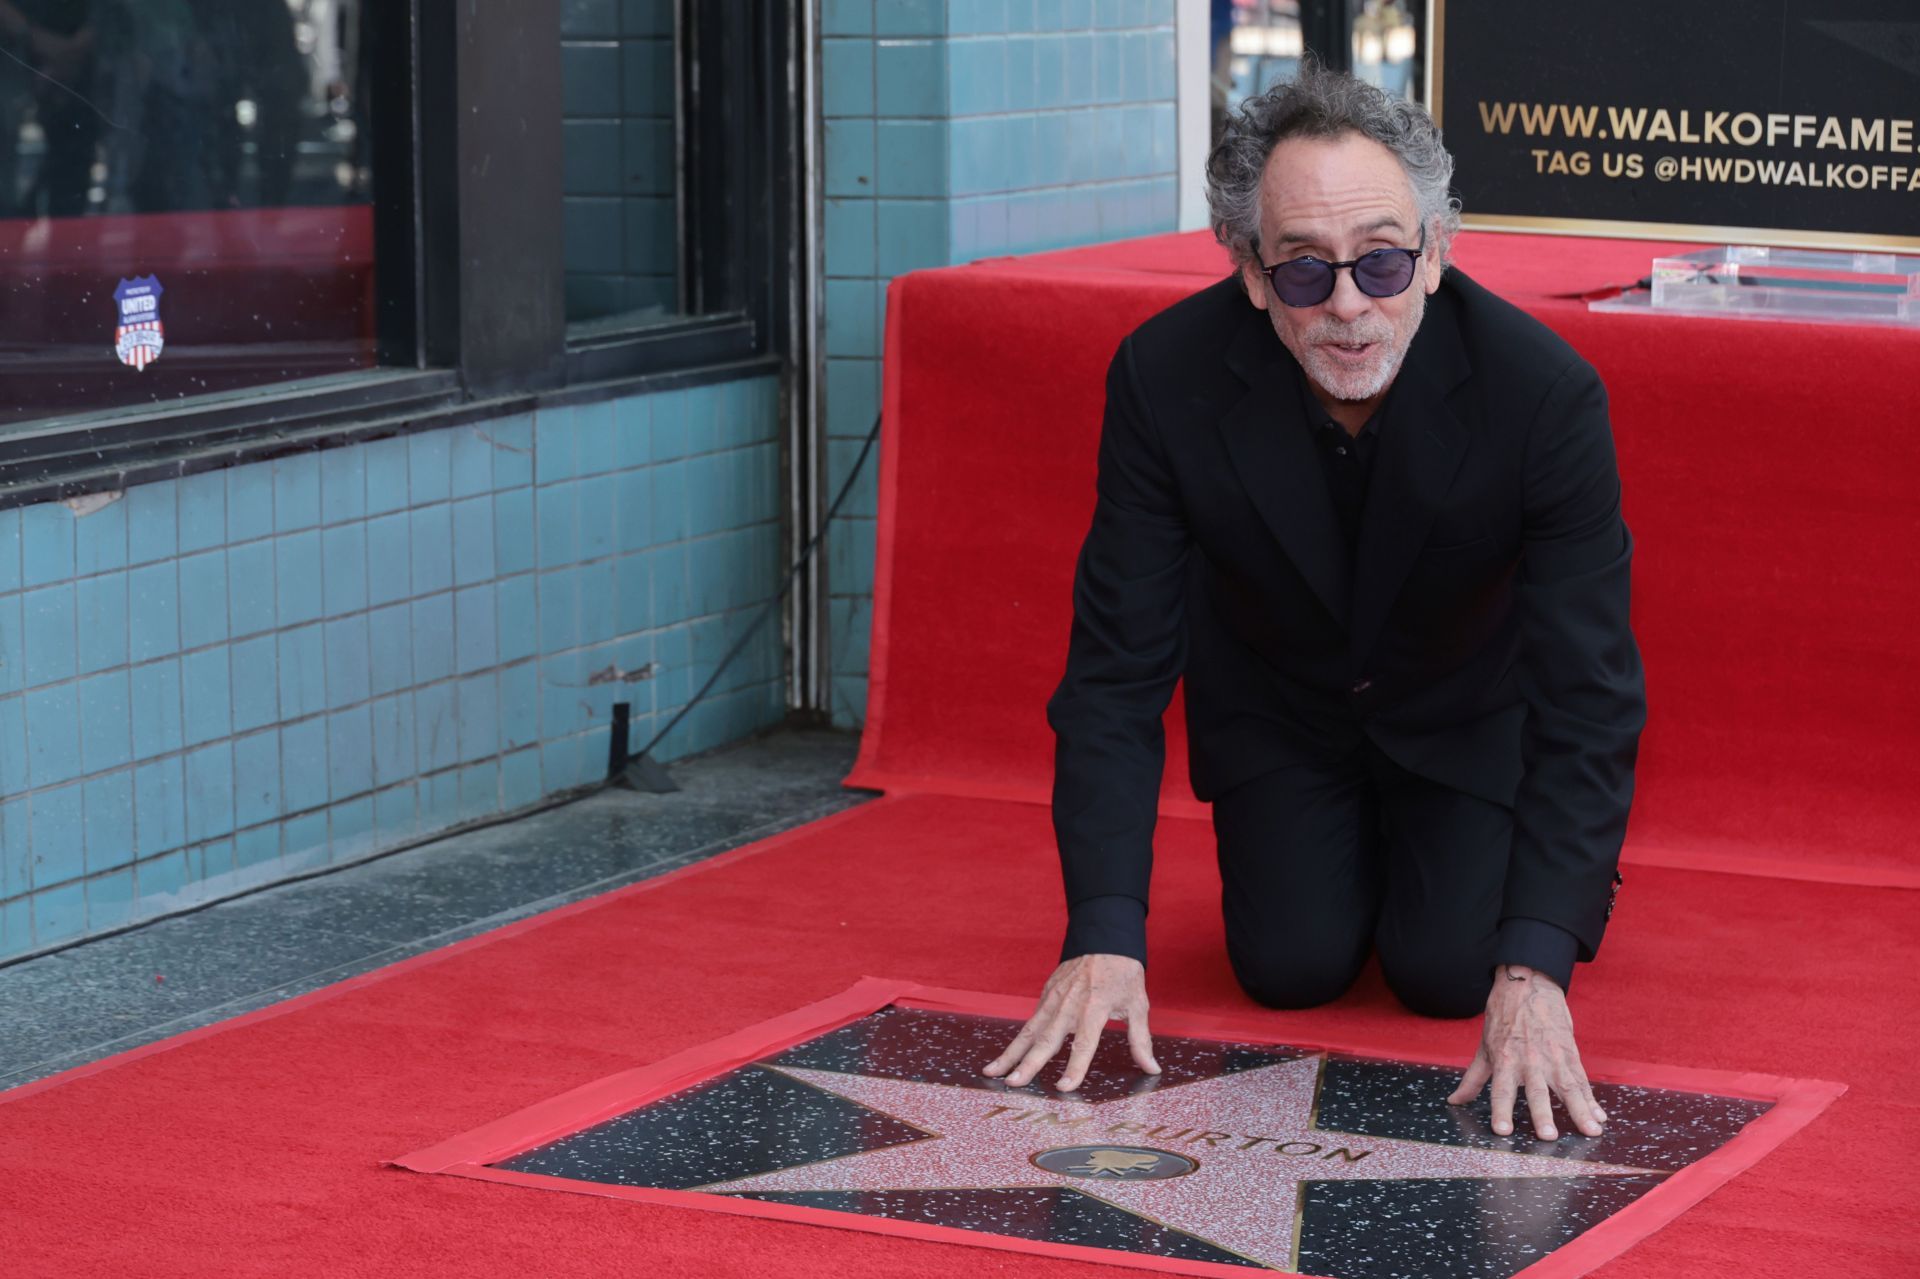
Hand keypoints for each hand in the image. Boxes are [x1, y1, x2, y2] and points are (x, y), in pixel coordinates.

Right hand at [982, 954, 1158, 1091]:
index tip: (1063, 1088)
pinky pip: (1030, 1021)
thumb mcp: (1138, 1004)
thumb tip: (1152, 1069)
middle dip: (1028, 1064)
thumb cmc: (1124, 972)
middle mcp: (1069, 1005)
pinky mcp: (1046, 994)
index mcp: (1094, 1008)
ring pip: (1029, 1031)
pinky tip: (1006, 1056)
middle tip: (1012, 1084)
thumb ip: (1141, 1040)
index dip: (1074, 1067)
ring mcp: (1053, 998)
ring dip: (1010, 1053)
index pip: (1083, 1044)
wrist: (1104, 937)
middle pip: (1046, 1040)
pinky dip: (1016, 1040)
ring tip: (992, 1072)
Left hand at [1446, 964, 1607, 1140]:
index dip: (1501, 1110)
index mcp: (1505, 1060)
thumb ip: (1473, 1079)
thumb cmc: (1503, 1018)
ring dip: (1580, 1111)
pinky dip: (1591, 1099)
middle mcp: (1529, 1061)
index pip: (1501, 1091)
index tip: (1503, 1131)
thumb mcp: (1485, 1047)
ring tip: (1591, 1130)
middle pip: (1536, 1092)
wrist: (1528, 985)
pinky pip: (1582, 1080)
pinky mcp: (1570, 1053)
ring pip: (1567, 1088)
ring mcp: (1553, 1057)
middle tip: (1548, 1136)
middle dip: (1543, 1114)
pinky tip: (1599, 1117)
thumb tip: (1455, 1101)